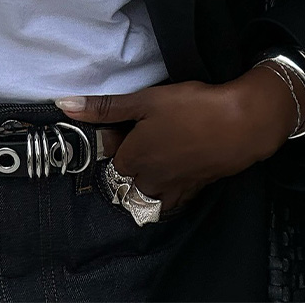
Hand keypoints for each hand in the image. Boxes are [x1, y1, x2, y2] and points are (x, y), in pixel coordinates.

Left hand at [54, 76, 289, 212]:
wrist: (241, 125)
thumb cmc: (189, 108)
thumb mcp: (144, 101)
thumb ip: (104, 107)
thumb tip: (63, 106)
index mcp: (133, 158)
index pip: (110, 158)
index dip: (115, 140)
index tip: (127, 124)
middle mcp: (149, 181)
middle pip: (127, 180)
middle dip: (128, 164)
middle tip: (143, 137)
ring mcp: (173, 190)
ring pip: (147, 196)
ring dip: (145, 182)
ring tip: (156, 156)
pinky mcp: (195, 192)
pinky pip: (171, 202)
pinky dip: (166, 193)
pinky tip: (175, 172)